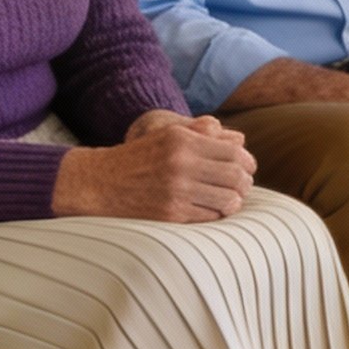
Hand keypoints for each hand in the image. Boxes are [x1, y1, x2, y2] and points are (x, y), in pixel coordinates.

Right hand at [53, 110, 256, 221]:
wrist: (100, 183)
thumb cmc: (140, 156)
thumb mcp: (169, 133)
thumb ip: (204, 132)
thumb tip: (240, 140)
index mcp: (184, 141)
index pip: (235, 153)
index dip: (247, 162)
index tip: (247, 168)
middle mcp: (182, 165)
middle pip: (236, 177)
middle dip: (245, 183)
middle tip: (243, 186)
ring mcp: (176, 192)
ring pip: (227, 200)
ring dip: (235, 201)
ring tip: (231, 200)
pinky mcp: (170, 214)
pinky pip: (210, 217)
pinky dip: (217, 215)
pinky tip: (213, 210)